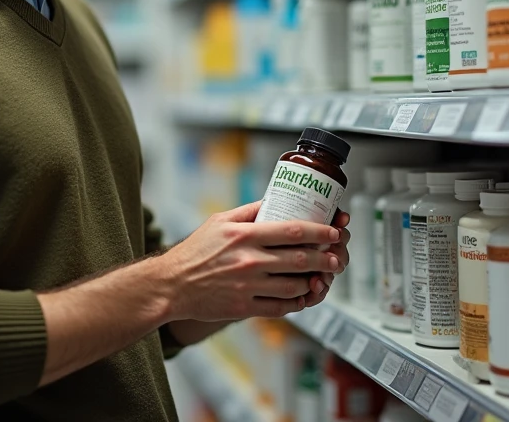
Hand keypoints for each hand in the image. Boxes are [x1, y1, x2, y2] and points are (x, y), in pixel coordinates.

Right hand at [157, 201, 342, 321]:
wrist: (172, 285)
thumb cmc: (195, 251)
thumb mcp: (219, 221)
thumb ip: (249, 211)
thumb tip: (276, 201)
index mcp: (245, 235)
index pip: (293, 230)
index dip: (319, 232)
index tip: (333, 232)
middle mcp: (249, 260)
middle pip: (300, 259)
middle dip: (324, 258)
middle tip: (336, 258)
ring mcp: (248, 286)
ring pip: (294, 286)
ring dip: (313, 282)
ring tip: (320, 277)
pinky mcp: (244, 308)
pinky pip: (280, 307)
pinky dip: (297, 303)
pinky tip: (302, 297)